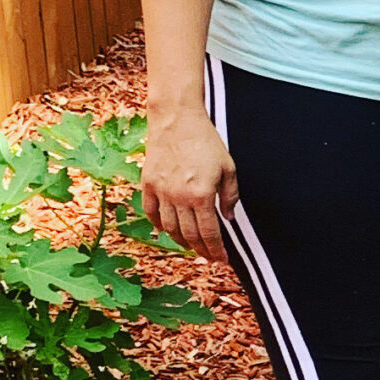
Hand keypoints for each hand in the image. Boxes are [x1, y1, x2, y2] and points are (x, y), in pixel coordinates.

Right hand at [142, 107, 237, 261]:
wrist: (177, 120)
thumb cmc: (205, 141)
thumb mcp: (228, 168)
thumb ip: (230, 196)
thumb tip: (229, 218)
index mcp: (202, 195)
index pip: (209, 233)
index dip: (216, 250)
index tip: (221, 260)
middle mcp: (179, 197)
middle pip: (190, 235)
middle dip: (201, 250)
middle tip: (208, 257)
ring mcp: (161, 191)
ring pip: (170, 228)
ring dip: (181, 241)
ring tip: (190, 245)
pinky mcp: (148, 184)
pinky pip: (151, 212)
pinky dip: (158, 225)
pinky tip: (167, 230)